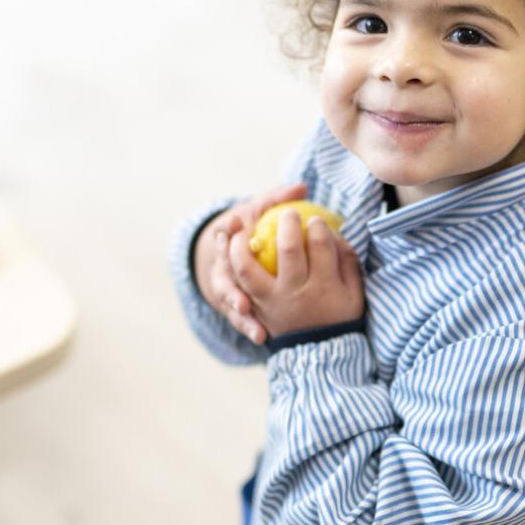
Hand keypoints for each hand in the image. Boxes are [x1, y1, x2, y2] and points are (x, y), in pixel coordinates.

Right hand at [194, 183, 306, 344]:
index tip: (232, 235)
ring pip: (233, 305)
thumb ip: (276, 200)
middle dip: (231, 293)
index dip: (225, 240)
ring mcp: (231, 290)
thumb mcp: (259, 211)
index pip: (223, 242)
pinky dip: (252, 328)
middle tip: (243, 305)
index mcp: (226, 244)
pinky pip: (246, 319)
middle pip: (224, 282)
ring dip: (243, 320)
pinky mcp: (241, 306)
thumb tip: (301, 186)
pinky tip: (263, 338)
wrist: (237, 248)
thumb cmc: (254, 225)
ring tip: (257, 332)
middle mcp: (225, 269)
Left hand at [227, 206, 363, 339]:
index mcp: (324, 288)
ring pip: (247, 269)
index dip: (318, 227)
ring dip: (243, 243)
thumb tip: (336, 233)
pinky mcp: (255, 311)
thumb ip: (347, 261)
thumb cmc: (339, 316)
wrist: (319, 355)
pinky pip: (235, 287)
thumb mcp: (354, 293)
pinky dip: (229, 264)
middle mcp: (295, 295)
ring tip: (245, 227)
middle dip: (288, 224)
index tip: (316, 219)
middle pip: (288, 251)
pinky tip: (233, 248)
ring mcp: (271, 304)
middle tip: (290, 214)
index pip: (320, 247)